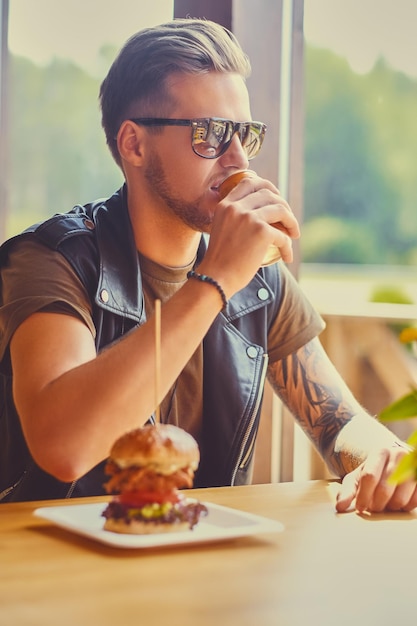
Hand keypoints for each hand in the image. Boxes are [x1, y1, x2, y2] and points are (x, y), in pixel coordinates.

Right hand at [201, 174, 299, 296]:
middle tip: (288, 220)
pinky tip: (286, 257)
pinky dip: (288, 247)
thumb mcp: (222, 230)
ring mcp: (249, 218)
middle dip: (284, 205)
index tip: (276, 198)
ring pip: (281, 210)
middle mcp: (236, 207)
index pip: (249, 182)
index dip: (267, 187)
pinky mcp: (261, 232)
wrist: (216, 279)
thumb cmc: (220, 261)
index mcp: (225, 205)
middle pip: (268, 194)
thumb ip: (235, 219)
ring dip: (292, 222)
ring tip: (294, 235)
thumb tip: (260, 214)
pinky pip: (283, 236)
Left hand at [335, 446, 416, 513]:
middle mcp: (399, 455)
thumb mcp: (357, 478)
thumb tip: (340, 507)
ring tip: (386, 504)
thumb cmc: (374, 473)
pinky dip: (404, 507)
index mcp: (380, 452)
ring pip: (400, 499)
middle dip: (376, 505)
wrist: (396, 463)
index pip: (369, 477)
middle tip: (373, 507)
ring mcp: (413, 467)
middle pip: (384, 490)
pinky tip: (398, 502)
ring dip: (390, 508)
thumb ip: (347, 491)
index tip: (360, 508)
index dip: (363, 496)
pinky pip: (414, 502)